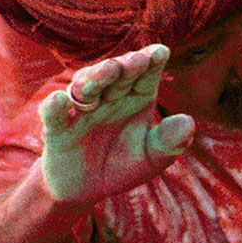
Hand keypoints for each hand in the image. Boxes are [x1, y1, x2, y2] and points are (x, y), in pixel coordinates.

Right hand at [38, 46, 194, 206]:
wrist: (86, 190)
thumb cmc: (123, 165)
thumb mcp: (152, 158)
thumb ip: (169, 141)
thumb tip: (188, 122)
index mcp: (136, 98)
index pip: (145, 76)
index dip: (152, 62)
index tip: (161, 52)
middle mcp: (109, 98)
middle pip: (117, 76)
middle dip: (126, 65)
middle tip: (137, 60)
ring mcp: (82, 110)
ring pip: (86, 87)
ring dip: (97, 77)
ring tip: (110, 70)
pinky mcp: (57, 128)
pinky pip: (53, 114)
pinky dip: (54, 106)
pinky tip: (59, 100)